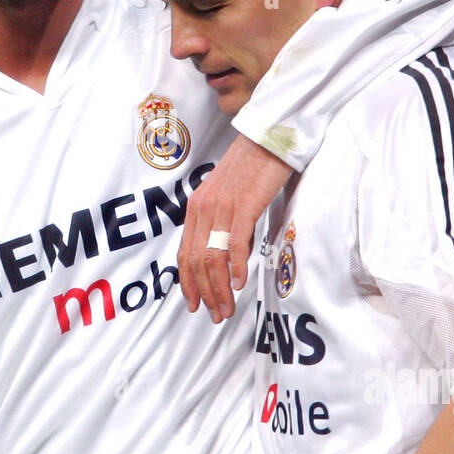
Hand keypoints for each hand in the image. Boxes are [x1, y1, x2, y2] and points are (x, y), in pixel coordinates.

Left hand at [178, 136, 290, 320]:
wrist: (269, 138)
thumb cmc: (253, 167)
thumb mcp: (231, 198)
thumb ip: (227, 225)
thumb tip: (234, 257)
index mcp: (196, 207)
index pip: (185, 253)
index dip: (188, 283)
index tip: (195, 305)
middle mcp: (203, 208)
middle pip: (197, 261)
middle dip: (205, 293)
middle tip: (216, 315)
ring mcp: (221, 207)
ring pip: (212, 258)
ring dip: (219, 288)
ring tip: (227, 308)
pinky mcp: (243, 205)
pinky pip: (234, 244)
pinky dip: (236, 267)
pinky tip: (240, 283)